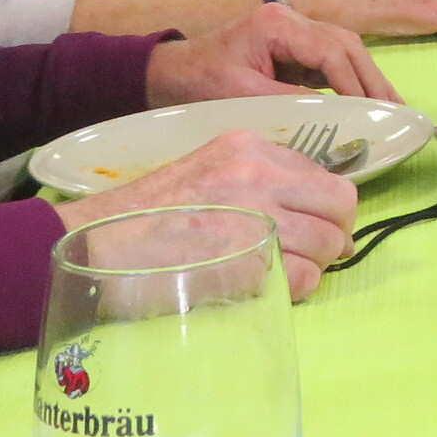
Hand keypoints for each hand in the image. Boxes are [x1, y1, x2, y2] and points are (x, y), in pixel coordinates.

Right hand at [59, 129, 356, 301]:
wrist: (96, 245)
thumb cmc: (148, 215)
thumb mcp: (207, 170)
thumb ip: (260, 179)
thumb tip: (315, 209)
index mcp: (250, 147)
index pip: (328, 177)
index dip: (329, 209)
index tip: (319, 226)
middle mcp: (258, 174)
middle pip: (339, 207)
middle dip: (333, 236)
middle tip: (314, 255)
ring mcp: (255, 216)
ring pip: (327, 245)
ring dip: (314, 266)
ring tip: (281, 272)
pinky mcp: (246, 260)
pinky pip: (302, 279)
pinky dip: (294, 289)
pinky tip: (263, 286)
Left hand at [145, 0, 401, 103]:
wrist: (171, 72)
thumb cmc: (199, 82)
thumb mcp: (241, 95)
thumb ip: (289, 102)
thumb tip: (335, 117)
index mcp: (278, 24)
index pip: (330, 50)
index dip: (355, 82)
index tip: (374, 112)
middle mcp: (293, 19)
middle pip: (347, 44)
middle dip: (373, 78)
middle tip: (397, 110)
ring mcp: (296, 31)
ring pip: (346, 49)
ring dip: (368, 79)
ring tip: (390, 108)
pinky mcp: (296, 47)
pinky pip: (333, 61)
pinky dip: (352, 81)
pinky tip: (366, 102)